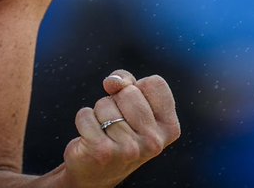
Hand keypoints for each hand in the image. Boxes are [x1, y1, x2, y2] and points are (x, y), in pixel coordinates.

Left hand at [61, 69, 179, 186]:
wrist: (96, 172)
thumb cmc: (117, 130)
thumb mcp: (131, 104)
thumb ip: (127, 82)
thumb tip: (112, 82)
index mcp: (169, 128)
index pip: (155, 83)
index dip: (138, 87)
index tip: (133, 106)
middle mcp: (154, 141)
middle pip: (129, 91)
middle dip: (116, 100)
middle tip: (116, 122)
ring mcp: (130, 149)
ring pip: (104, 103)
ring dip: (99, 113)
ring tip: (105, 132)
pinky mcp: (103, 152)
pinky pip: (86, 115)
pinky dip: (83, 120)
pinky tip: (90, 138)